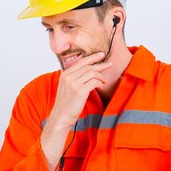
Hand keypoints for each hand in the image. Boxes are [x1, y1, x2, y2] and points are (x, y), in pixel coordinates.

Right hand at [40, 52, 111, 170]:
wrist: (61, 116)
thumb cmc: (65, 103)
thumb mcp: (66, 87)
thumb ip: (74, 78)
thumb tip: (87, 72)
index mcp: (65, 74)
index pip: (80, 61)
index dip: (92, 57)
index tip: (100, 54)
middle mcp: (68, 77)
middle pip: (88, 66)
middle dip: (101, 64)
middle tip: (110, 64)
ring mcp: (74, 84)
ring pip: (92, 73)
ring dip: (101, 76)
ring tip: (104, 81)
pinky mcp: (80, 91)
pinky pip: (94, 82)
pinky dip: (99, 83)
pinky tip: (100, 86)